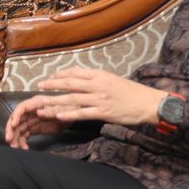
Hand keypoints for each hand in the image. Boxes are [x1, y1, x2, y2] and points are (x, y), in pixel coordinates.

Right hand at [3, 94, 72, 148]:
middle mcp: (31, 111)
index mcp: (37, 103)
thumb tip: (38, 113)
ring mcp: (31, 120)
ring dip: (16, 138)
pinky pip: (24, 135)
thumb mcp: (63, 110)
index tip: (13, 125)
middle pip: (16, 119)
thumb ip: (51, 111)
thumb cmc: (70, 108)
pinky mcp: (34, 128)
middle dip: (11, 130)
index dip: (15, 116)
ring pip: (19, 129)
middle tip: (9, 140)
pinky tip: (24, 148)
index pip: (22, 108)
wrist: (75, 115)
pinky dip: (23, 142)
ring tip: (17, 148)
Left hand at [34, 68, 168, 128]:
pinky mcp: (103, 113)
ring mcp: (100, 99)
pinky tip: (58, 115)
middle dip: (52, 85)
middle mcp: (98, 85)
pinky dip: (69, 114)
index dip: (59, 75)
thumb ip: (94, 77)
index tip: (49, 77)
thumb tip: (77, 73)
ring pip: (72, 99)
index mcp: (100, 75)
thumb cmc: (131, 91)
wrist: (149, 103)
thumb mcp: (112, 79)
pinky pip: (82, 113)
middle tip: (39, 86)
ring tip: (42, 102)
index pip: (75, 73)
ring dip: (55, 100)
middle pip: (69, 84)